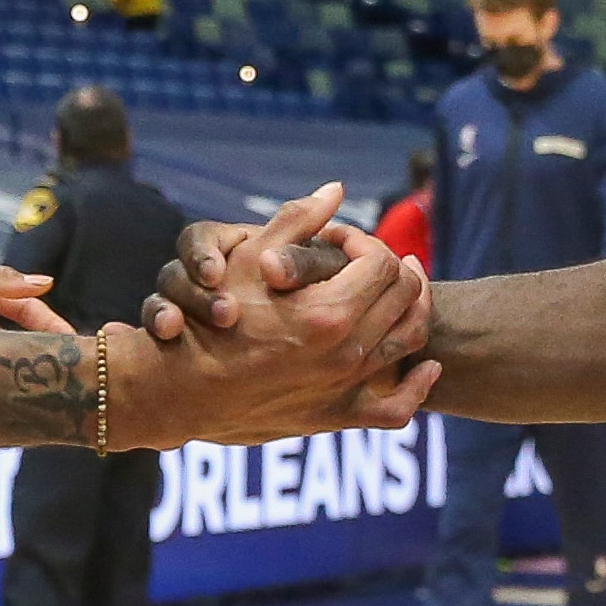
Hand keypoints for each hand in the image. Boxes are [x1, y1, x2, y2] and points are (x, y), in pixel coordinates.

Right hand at [111, 183, 435, 446]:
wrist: (179, 393)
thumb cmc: (205, 321)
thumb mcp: (245, 260)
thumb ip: (295, 220)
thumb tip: (336, 189)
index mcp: (328, 311)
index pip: (381, 262)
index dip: (363, 240)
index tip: (337, 238)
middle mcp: (347, 352)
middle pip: (404, 296)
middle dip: (391, 267)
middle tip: (371, 258)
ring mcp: (346, 388)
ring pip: (409, 341)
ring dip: (414, 309)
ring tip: (401, 290)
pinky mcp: (337, 416)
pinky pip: (397, 409)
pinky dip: (417, 384)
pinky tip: (426, 365)